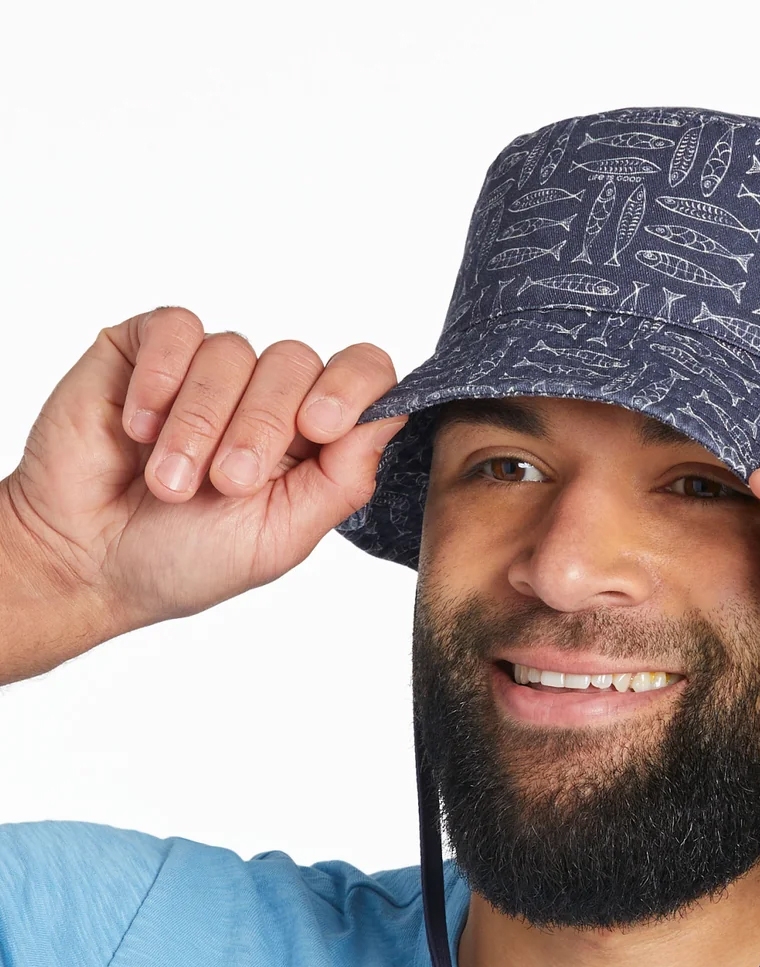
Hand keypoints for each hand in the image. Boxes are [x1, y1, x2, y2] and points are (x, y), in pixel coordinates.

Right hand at [2, 307, 405, 654]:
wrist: (87, 563)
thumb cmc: (183, 558)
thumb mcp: (282, 536)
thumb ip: (343, 479)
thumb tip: (392, 417)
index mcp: (312, 440)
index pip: (362, 378)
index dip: (353, 389)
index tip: (320, 426)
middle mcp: (267, 397)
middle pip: (297, 363)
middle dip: (260, 428)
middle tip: (225, 483)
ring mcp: (209, 370)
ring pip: (234, 351)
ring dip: (200, 423)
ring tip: (168, 480)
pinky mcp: (147, 348)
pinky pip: (176, 330)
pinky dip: (159, 381)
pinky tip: (138, 429)